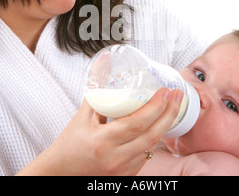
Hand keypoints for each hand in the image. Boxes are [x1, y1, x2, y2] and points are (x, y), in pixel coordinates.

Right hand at [17, 87, 183, 175]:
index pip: (137, 123)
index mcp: (102, 141)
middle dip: (169, 113)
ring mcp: (122, 169)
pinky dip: (151, 140)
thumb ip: (96, 90)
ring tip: (171, 108)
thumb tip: (104, 63)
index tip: (165, 91)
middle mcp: (115, 158)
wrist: (61, 171)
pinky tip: (156, 127)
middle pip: (152, 135)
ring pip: (152, 146)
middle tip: (178, 96)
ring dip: (163, 126)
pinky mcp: (126, 175)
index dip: (155, 106)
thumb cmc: (69, 143)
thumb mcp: (82, 116)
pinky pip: (145, 156)